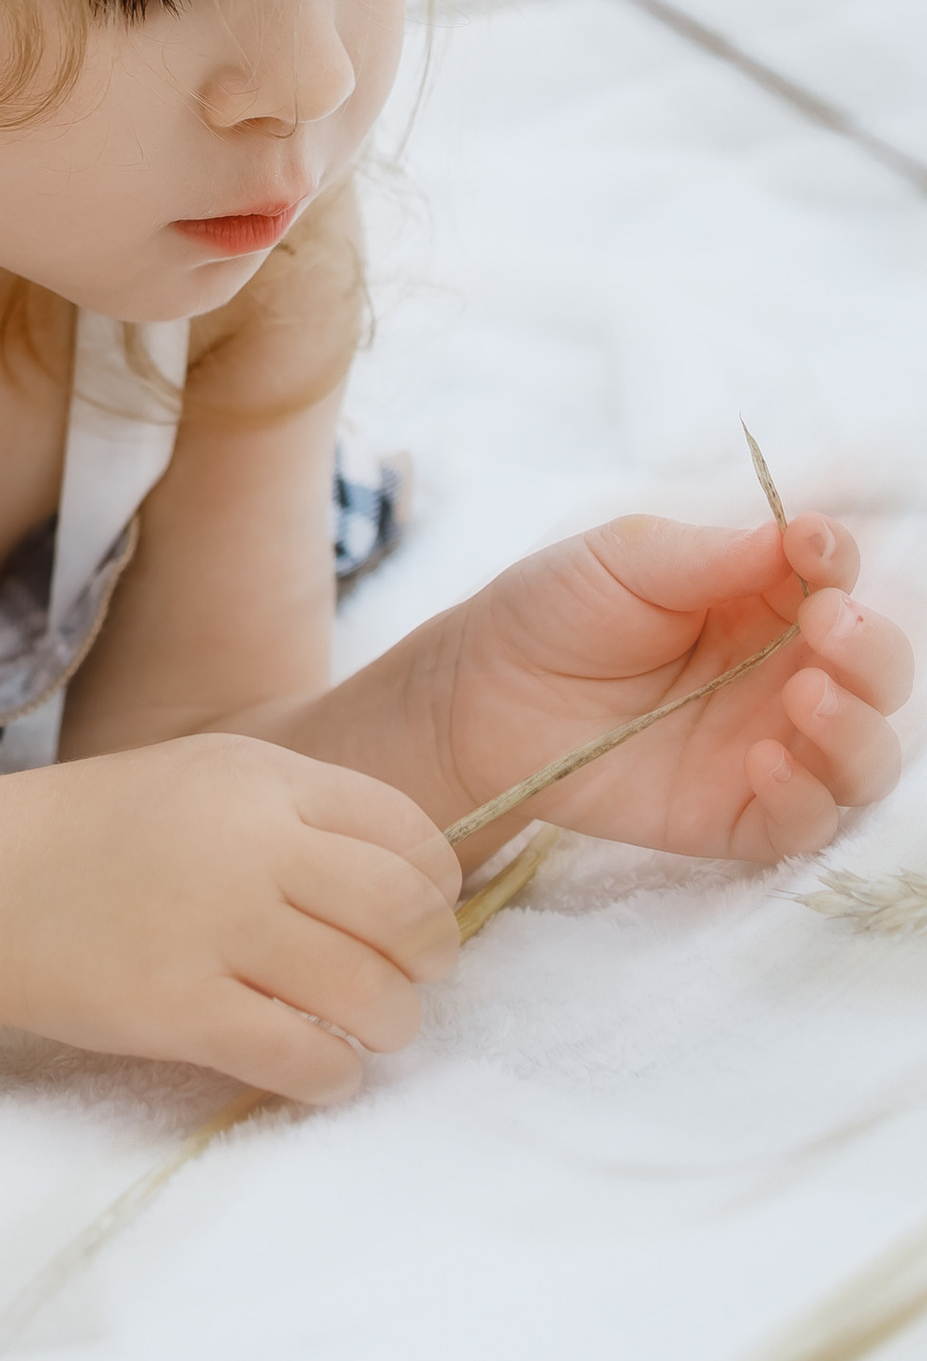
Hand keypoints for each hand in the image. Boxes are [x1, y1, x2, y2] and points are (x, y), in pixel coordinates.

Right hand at [0, 732, 461, 1106]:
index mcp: (263, 777)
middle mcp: (251, 844)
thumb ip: (308, 814)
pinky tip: (313, 1064)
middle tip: (400, 981)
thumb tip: (421, 883)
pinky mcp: (182, 1010)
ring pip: (373, 998)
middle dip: (426, 963)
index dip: (435, 889)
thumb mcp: (212, 779)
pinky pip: (308, 1059)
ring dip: (387, 1026)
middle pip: (408, 917)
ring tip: (359, 1027)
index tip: (413, 919)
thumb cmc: (110, 834)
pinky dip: (332, 1074)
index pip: (410, 835)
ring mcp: (216, 928)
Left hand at [434, 512, 911, 864]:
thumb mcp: (623, 560)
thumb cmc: (557, 608)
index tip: (810, 546)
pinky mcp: (738, 814)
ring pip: (865, 757)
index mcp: (765, 599)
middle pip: (877, 672)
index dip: (837, 561)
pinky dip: (805, 799)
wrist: (482, 693)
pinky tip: (764, 762)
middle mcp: (783, 673)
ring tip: (806, 696)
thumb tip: (794, 535)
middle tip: (826, 625)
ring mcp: (768, 746)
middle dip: (871, 649)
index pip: (837, 579)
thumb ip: (708, 555)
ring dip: (858, 728)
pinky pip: (806, 825)